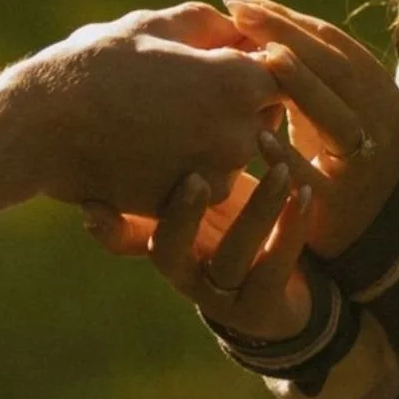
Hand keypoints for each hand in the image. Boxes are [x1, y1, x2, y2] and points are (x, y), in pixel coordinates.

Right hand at [0, 2, 282, 216]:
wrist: (41, 126)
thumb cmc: (97, 64)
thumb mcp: (154, 25)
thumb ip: (209, 24)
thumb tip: (237, 27)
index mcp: (240, 83)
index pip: (279, 72)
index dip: (251, 60)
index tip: (219, 54)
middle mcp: (238, 136)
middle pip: (261, 117)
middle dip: (236, 101)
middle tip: (186, 84)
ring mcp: (212, 177)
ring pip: (230, 154)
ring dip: (208, 137)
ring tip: (159, 113)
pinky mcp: (184, 207)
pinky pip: (199, 184)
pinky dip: (181, 167)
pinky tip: (145, 144)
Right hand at [85, 160, 312, 341]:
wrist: (287, 293)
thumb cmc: (238, 223)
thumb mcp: (208, 191)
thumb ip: (185, 157)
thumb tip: (158, 89)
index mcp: (164, 241)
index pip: (123, 236)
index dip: (108, 224)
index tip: (93, 201)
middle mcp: (185, 271)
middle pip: (168, 249)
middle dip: (180, 214)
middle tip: (195, 177)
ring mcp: (222, 294)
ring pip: (232, 257)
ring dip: (255, 210)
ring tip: (280, 171)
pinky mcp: (262, 308)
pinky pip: (275, 270)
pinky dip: (290, 229)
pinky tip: (304, 193)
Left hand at [223, 0, 398, 258]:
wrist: (368, 220)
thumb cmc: (331, 148)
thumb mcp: (325, 101)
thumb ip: (300, 64)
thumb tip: (247, 11)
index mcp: (371, 83)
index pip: (329, 39)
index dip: (287, 17)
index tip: (241, 0)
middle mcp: (375, 115)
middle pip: (333, 67)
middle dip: (287, 36)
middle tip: (240, 14)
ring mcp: (362, 158)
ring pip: (335, 115)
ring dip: (301, 84)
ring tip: (264, 57)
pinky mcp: (339, 200)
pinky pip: (314, 175)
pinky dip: (288, 156)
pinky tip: (259, 138)